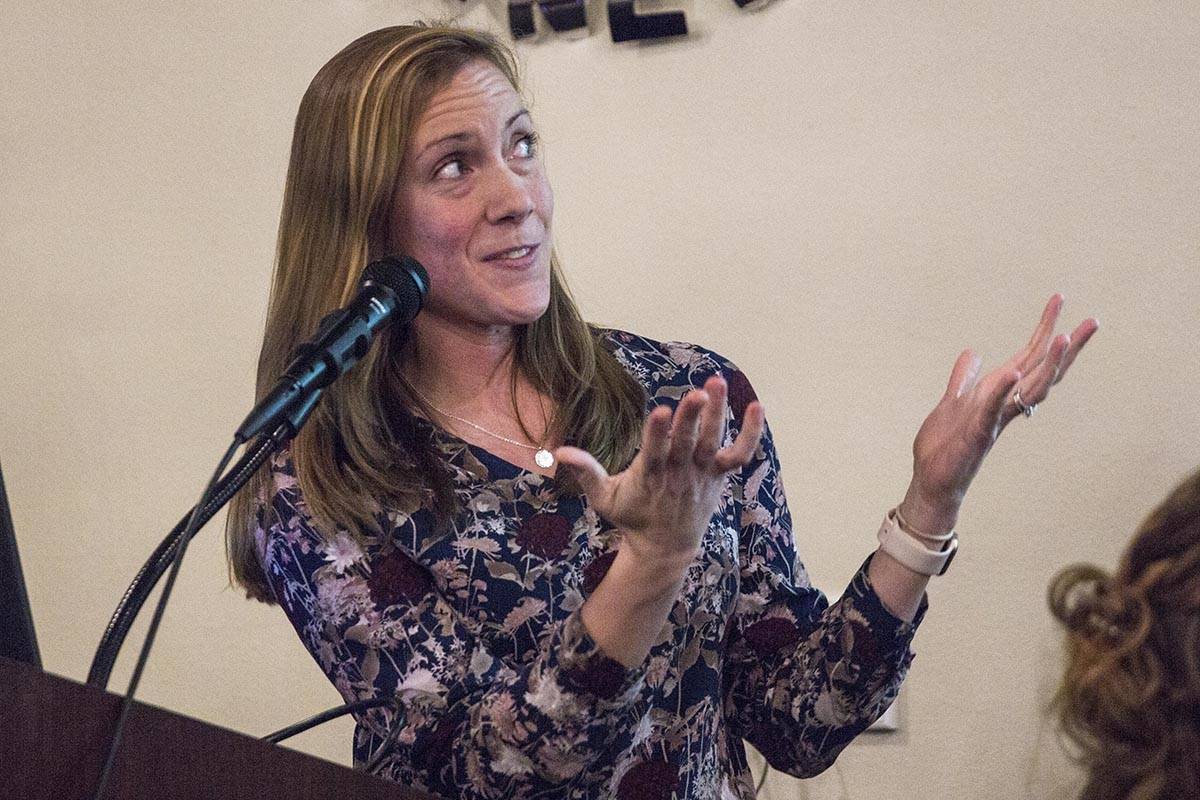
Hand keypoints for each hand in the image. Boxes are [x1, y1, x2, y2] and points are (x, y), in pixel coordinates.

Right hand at [554, 375, 764, 563]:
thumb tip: (559, 451)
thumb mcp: (603, 498)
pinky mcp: (718, 475)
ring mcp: (702, 474)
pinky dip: (751, 433)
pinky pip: (739, 454)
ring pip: (713, 442)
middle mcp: (679, 474)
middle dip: (693, 418)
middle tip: (698, 392)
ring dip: (717, 414)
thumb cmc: (632, 517)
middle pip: (688, 444)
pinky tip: (756, 407)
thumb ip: (585, 472)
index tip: (661, 412)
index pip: (655, 453)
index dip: (658, 433)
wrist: (666, 549)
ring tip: (717, 382)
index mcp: (650, 477)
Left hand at [900, 294, 1098, 533]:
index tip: (1059, 301)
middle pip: (1043, 371)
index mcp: (998, 395)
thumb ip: (964, 379)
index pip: (1030, 358)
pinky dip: (1002, 391)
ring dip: (1047, 364)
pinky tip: (1013, 372)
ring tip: (1062, 337)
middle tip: (1092, 321)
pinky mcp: (977, 435)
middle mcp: (1004, 406)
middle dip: (1067, 347)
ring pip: (1029, 389)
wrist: (931, 480)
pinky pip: (992, 410)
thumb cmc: (945, 446)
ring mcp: (993, 420)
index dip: (1045, 331)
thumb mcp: (952, 402)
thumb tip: (973, 353)